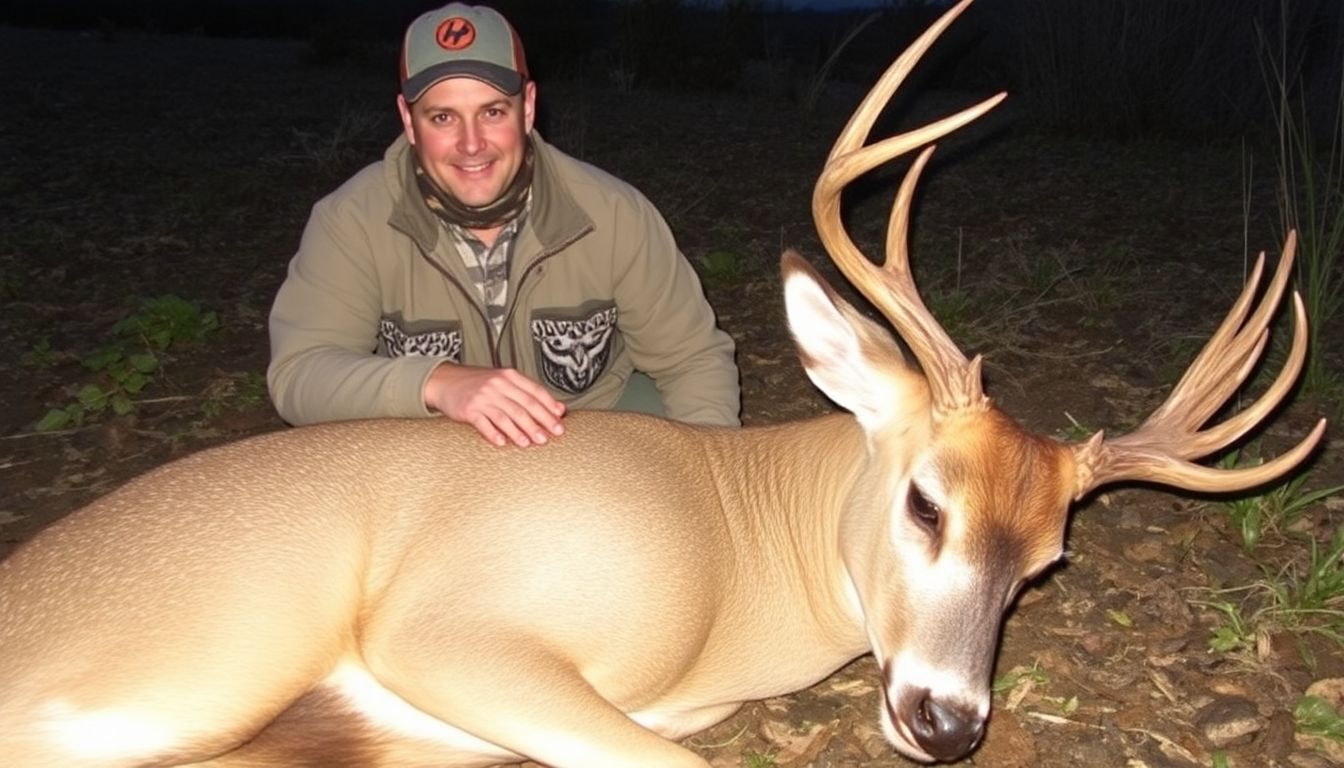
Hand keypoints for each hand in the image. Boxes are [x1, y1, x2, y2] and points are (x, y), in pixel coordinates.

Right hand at [423, 363, 565, 446]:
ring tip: (530, 443)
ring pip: (506, 416)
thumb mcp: (504, 382)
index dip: (549, 407)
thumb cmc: (479, 384)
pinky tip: (503, 442)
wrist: (446, 381)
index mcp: (510, 376)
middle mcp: (497, 385)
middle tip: (550, 436)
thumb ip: (529, 393)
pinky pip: (484, 424)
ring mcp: (483, 397)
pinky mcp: (468, 409)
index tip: (559, 421)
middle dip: (539, 423)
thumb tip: (558, 409)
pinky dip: (494, 434)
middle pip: (523, 406)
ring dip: (519, 432)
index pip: (535, 392)